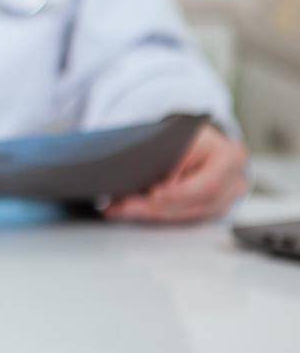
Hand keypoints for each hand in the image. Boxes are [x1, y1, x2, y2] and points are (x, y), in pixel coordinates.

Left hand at [103, 124, 248, 223]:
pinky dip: (156, 215)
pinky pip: (183, 217)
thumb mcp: (181, 136)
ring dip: (150, 214)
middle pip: (194, 204)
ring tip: (118, 209)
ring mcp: (226, 200)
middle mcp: (234, 183)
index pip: (207, 185)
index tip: (153, 195)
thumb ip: (169, 158)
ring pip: (187, 215)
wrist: (203, 138)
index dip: (179, 194)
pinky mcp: (212, 210)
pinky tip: (131, 211)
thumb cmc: (190, 134)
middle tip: (122, 206)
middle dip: (155, 207)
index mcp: (230, 158)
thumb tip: (143, 182)